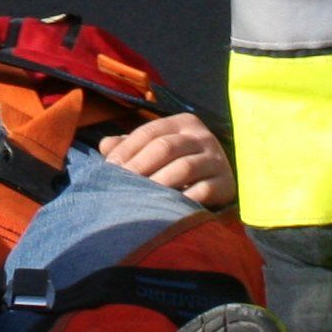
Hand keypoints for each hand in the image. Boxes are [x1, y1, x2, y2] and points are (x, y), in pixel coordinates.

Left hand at [100, 111, 235, 207]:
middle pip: (166, 147)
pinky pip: (203, 191)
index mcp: (183, 123)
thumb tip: (105, 146)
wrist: (220, 180)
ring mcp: (216, 159)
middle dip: (140, 166)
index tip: (110, 168)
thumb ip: (129, 146)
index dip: (127, 149)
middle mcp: (202, 136)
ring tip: (140, 197)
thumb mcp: (156, 148)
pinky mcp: (226, 183)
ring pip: (184, 168)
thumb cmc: (178, 162)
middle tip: (122, 185)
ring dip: (158, 183)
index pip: (150, 131)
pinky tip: (167, 208)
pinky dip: (183, 199)